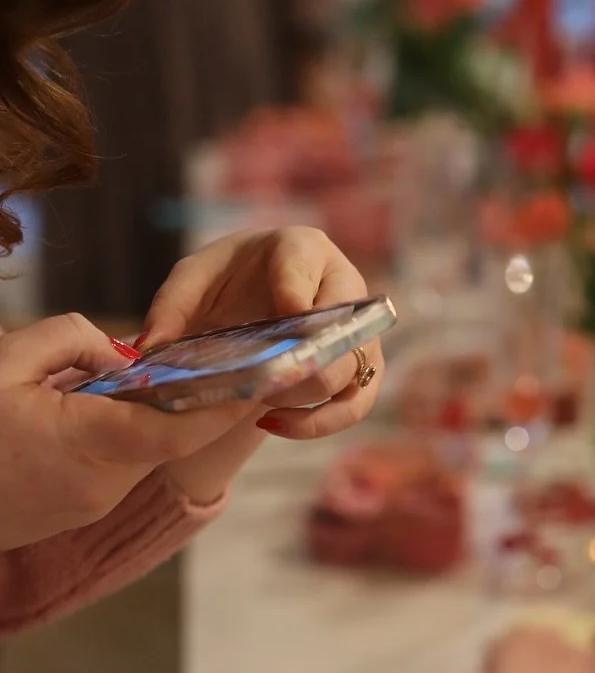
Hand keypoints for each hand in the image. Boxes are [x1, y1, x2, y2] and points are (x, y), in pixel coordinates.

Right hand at [0, 314, 254, 551]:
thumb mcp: (4, 363)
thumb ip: (70, 342)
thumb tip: (121, 354)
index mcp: (90, 444)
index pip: (182, 427)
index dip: (228, 401)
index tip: (267, 375)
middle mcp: (104, 483)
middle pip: (168, 434)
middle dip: (192, 397)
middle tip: (219, 356)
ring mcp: (93, 502)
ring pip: (143, 448)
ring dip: (149, 412)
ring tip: (142, 373)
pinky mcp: (79, 509)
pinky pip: (117, 463)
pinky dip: (122, 431)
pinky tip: (94, 404)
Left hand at [142, 227, 385, 440]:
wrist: (257, 301)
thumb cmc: (229, 282)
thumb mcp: (192, 282)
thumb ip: (170, 306)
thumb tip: (152, 347)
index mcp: (303, 249)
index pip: (306, 267)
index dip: (297, 291)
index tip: (285, 314)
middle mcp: (344, 287)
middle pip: (336, 331)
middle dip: (299, 362)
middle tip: (255, 380)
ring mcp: (359, 333)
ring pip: (347, 375)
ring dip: (301, 397)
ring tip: (259, 402)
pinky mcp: (363, 372)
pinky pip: (353, 406)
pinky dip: (316, 423)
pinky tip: (273, 423)